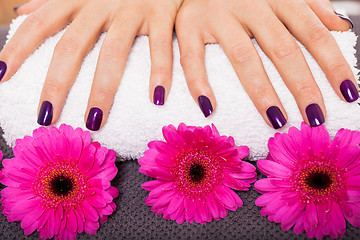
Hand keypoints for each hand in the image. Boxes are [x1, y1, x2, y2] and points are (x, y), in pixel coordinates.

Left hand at [1, 0, 182, 130]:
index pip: (39, 24)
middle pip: (71, 47)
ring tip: (93, 122)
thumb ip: (54, 1)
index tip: (1, 76)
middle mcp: (100, 4)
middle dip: (56, 84)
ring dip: (102, 90)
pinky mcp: (160, 13)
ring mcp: (131, 9)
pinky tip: (156, 98)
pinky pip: (158, 46)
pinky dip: (158, 72)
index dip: (18, 48)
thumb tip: (23, 11)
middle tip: (46, 118)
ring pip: (113, 53)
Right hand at [175, 0, 356, 127]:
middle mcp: (251, 5)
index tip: (346, 94)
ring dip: (261, 92)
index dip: (333, 65)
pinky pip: (193, 58)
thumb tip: (340, 26)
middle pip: (283, 49)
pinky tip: (209, 107)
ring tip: (276, 120)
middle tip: (314, 117)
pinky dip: (199, 83)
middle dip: (302, 86)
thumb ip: (311, 4)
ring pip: (244, 57)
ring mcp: (219, 15)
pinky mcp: (190, 25)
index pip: (314, 34)